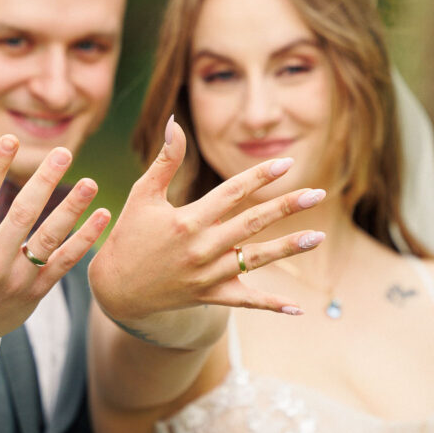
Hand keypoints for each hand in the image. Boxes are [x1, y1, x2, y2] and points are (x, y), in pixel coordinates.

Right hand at [0, 134, 109, 384]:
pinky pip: (65, 263)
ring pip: (50, 238)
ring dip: (72, 209)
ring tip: (90, 181)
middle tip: (64, 153)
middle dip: (44, 181)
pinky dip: (85, 240)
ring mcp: (16, 279)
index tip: (9, 140)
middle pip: (23, 214)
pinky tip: (102, 214)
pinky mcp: (36, 292)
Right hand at [89, 118, 324, 342]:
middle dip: (286, 206)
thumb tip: (175, 124)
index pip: (231, 193)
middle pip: (252, 223)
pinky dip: (271, 305)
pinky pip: (245, 300)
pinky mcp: (210, 295)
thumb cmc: (129, 236)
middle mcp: (201, 247)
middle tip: (317, 193)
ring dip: (288, 248)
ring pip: (256, 259)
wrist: (115, 289)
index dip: (259, 177)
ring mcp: (208, 274)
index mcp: (187, 220)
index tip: (286, 164)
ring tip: (318, 236)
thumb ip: (165, 161)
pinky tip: (298, 308)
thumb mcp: (143, 195)